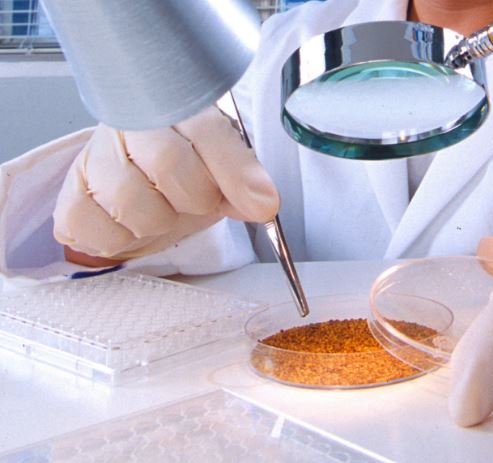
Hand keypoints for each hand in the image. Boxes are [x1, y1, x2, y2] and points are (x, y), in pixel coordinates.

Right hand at [53, 106, 278, 259]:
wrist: (143, 179)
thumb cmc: (189, 167)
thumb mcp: (225, 167)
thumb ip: (243, 179)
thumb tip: (262, 203)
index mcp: (175, 104)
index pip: (207, 130)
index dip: (236, 171)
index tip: (263, 204)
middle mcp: (128, 122)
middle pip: (167, 163)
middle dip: (196, 196)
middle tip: (199, 199)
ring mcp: (93, 156)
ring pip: (130, 203)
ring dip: (158, 220)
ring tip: (163, 208)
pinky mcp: (71, 193)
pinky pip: (90, 226)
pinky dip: (118, 239)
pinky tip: (130, 223)